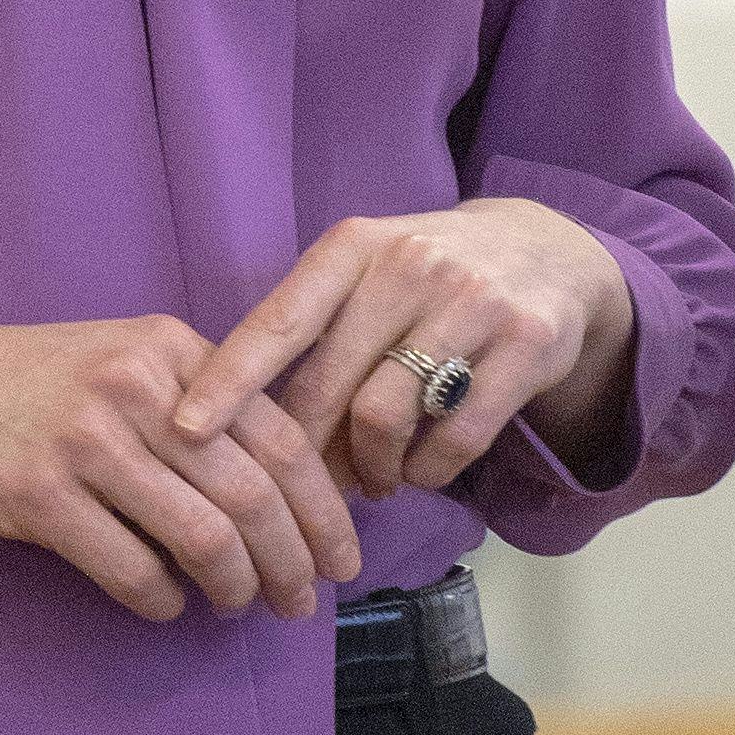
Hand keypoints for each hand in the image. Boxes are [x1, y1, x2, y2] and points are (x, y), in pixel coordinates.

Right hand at [0, 313, 365, 622]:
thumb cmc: (25, 383)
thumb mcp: (120, 360)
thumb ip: (195, 402)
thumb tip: (282, 488)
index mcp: (169, 348)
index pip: (279, 435)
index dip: (323, 508)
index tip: (342, 556)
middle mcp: (136, 388)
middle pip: (252, 494)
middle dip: (293, 562)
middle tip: (301, 603)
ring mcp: (86, 442)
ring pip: (203, 538)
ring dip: (235, 590)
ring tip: (236, 607)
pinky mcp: (40, 497)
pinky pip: (132, 571)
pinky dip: (162, 602)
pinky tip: (163, 605)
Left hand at [168, 198, 638, 498]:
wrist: (549, 252)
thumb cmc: (427, 279)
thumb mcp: (367, 277)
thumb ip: (317, 339)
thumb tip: (247, 435)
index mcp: (353, 246)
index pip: (279, 319)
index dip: (229, 380)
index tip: (185, 429)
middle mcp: (408, 264)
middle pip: (329, 385)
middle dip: (308, 452)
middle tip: (307, 488)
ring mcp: (472, 300)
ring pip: (387, 416)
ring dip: (372, 468)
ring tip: (375, 478)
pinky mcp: (526, 342)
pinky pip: (455, 438)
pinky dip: (428, 471)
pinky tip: (421, 468)